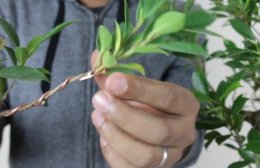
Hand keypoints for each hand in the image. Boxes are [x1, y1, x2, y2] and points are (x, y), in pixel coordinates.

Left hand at [90, 51, 199, 167]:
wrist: (157, 132)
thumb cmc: (147, 104)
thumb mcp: (137, 88)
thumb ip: (117, 75)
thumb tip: (97, 57)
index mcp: (186, 105)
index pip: (168, 98)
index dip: (139, 89)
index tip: (112, 80)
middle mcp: (184, 133)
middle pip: (158, 131)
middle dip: (124, 115)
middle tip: (99, 99)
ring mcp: (170, 156)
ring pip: (144, 155)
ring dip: (115, 135)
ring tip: (97, 116)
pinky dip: (112, 152)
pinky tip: (104, 136)